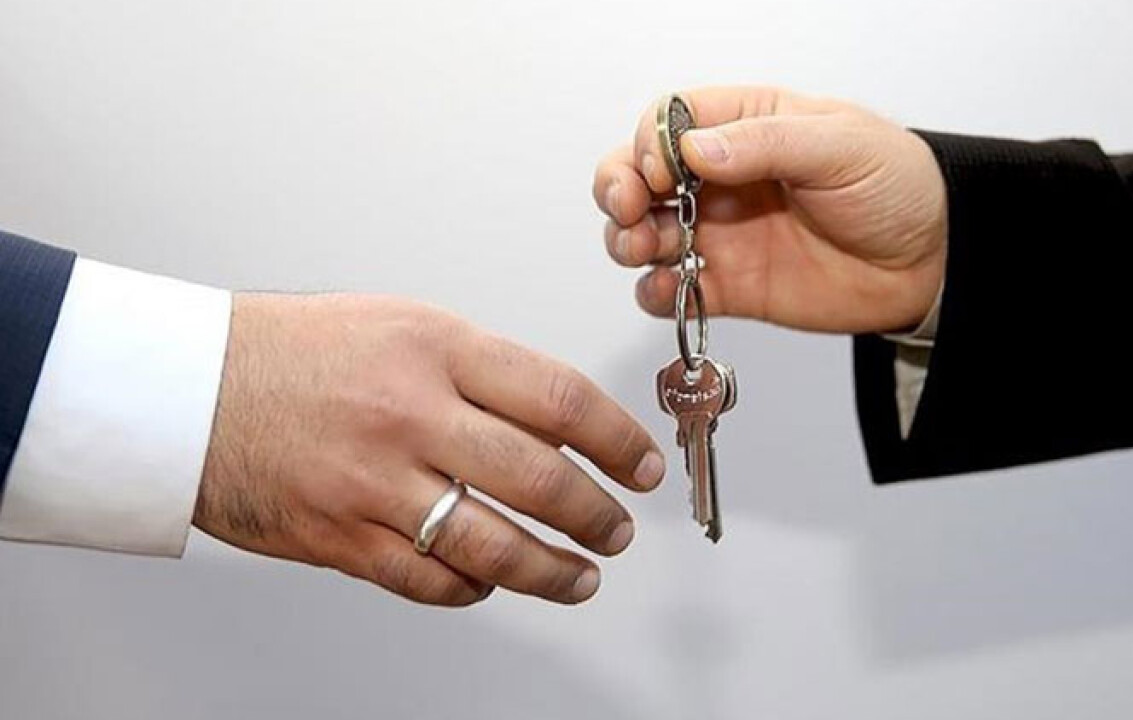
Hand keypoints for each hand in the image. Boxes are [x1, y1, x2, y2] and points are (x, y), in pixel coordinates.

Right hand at [194, 294, 664, 605]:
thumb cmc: (295, 351)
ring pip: (494, 544)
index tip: (640, 463)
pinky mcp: (340, 536)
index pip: (559, 399)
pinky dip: (473, 588)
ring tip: (581, 577)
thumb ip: (478, 370)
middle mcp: (411, 414)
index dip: (618, 439)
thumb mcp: (401, 325)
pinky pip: (429, 578)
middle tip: (617, 528)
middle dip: (596, 514)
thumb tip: (554, 421)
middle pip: (540, 478)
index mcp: (435, 349)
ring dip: (552, 570)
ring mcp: (375, 481)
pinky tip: (492, 582)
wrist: (188, 387)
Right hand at [593, 86, 947, 333]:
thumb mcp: (839, 145)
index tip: (662, 169)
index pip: (668, 122)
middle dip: (618, 189)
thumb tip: (694, 149)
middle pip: (638, 175)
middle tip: (630, 209)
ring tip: (646, 249)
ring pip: (643, 233)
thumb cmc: (896, 186)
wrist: (932, 261)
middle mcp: (721, 179)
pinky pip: (671, 290)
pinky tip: (671, 289)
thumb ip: (765, 143)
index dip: (649, 143)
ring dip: (627, 240)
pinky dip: (656, 292)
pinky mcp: (728, 286)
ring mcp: (720, 233)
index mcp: (745, 127)